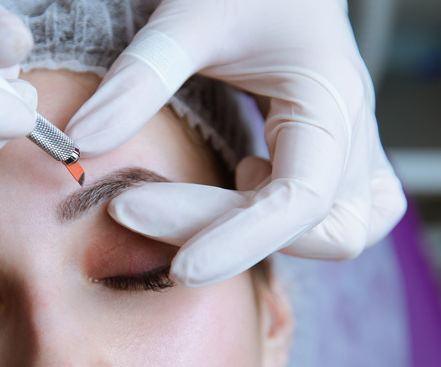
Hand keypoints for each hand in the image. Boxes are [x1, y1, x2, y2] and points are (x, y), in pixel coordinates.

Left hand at [67, 0, 406, 285]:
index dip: (239, 242)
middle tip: (135, 210)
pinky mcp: (340, 157)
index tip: (175, 267)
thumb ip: (138, 81)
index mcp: (330, 100)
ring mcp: (356, 150)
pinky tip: (243, 190)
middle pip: (315, 229)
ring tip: (194, 200)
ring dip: (262, 237)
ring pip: (334, 233)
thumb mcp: (188, 19)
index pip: (299, 201)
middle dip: (228, 238)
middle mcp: (353, 134)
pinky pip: (338, 216)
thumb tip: (84, 144)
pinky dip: (289, 224)